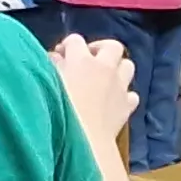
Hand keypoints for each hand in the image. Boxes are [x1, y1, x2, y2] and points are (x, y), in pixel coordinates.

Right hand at [49, 35, 138, 149]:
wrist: (85, 140)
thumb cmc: (60, 109)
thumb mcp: (50, 83)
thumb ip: (53, 66)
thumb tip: (57, 57)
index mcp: (82, 60)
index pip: (76, 40)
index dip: (67, 45)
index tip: (60, 55)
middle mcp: (105, 68)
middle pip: (112, 46)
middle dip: (101, 48)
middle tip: (89, 60)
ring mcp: (120, 86)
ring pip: (128, 66)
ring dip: (117, 68)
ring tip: (104, 78)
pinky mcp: (127, 105)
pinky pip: (131, 93)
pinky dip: (124, 94)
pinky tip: (114, 101)